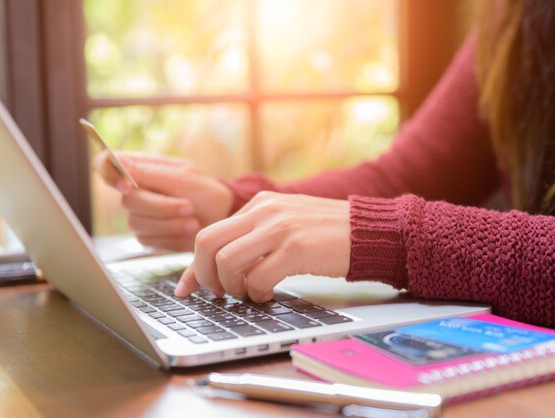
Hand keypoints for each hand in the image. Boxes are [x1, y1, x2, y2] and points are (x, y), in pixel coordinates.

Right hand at [92, 151, 232, 250]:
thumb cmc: (206, 192)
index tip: (127, 186)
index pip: (104, 164)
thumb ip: (149, 172)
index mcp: (141, 167)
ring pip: (137, 223)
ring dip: (170, 223)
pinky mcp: (148, 235)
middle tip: (188, 206)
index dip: (108, 174)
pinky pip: (148, 240)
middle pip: (127, 201)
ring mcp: (141, 214)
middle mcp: (136, 190)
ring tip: (193, 219)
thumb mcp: (183, 177)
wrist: (223, 217)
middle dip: (161, 207)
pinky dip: (171, 237)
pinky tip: (188, 230)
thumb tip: (116, 160)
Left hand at [174, 191, 350, 301]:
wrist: (368, 231)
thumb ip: (254, 236)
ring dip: (232, 287)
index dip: (192, 267)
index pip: (209, 233)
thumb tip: (221, 267)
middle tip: (220, 294)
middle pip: (207, 243)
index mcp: (259, 204)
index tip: (185, 289)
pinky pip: (258, 277)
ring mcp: (280, 228)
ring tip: (249, 293)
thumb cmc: (326, 233)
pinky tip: (269, 293)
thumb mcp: (285, 223)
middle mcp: (265, 211)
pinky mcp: (297, 248)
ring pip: (227, 262)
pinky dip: (257, 292)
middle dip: (204, 276)